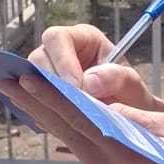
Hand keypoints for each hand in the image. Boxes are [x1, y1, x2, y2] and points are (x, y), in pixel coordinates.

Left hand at [0, 71, 163, 163]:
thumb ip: (132, 117)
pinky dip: (69, 134)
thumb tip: (100, 102)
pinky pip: (85, 154)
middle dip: (36, 105)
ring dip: (48, 119)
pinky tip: (59, 121)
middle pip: (65, 130)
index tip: (25, 80)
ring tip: (24, 98)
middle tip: (6, 83)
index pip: (77, 118)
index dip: (50, 97)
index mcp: (121, 152)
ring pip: (72, 142)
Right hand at [30, 22, 163, 115]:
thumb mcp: (134, 86)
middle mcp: (61, 52)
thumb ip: (117, 78)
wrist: (129, 117)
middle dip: (49, 83)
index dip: (62, 61)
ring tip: (61, 117)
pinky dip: (39, 113)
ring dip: (41, 99)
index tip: (75, 87)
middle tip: (66, 105)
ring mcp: (49, 74)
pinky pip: (30, 101)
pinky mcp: (43, 95)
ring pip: (29, 81)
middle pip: (37, 58)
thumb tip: (89, 82)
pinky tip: (54, 126)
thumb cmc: (132, 95)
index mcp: (83, 38)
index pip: (59, 39)